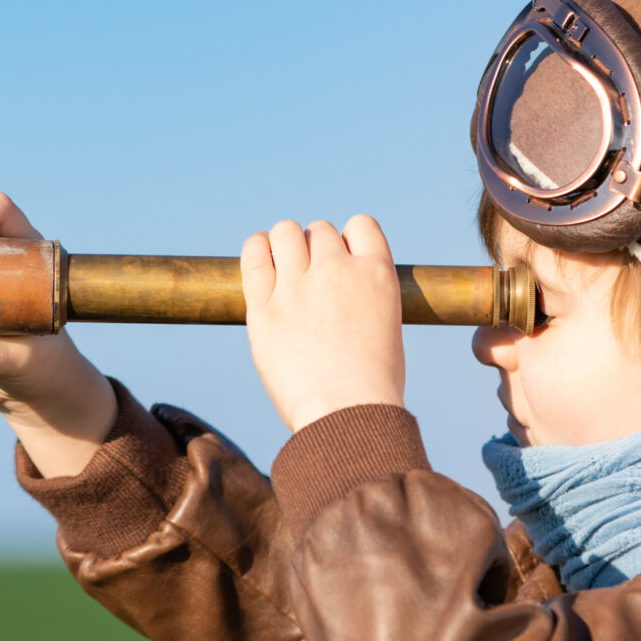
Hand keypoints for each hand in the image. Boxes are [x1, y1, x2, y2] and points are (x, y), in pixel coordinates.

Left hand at [242, 216, 405, 431]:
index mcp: (376, 274)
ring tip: (284, 269)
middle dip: (315, 250)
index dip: (349, 241)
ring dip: (285, 245)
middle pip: (320, 232)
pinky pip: (254, 254)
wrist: (347, 415)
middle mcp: (337, 270)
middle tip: (312, 282)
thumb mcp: (386, 328)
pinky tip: (259, 257)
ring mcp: (298, 286)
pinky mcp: (264, 306)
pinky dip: (256, 249)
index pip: (361, 225)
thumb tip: (344, 293)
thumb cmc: (370, 385)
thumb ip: (364, 298)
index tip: (343, 263)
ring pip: (286, 233)